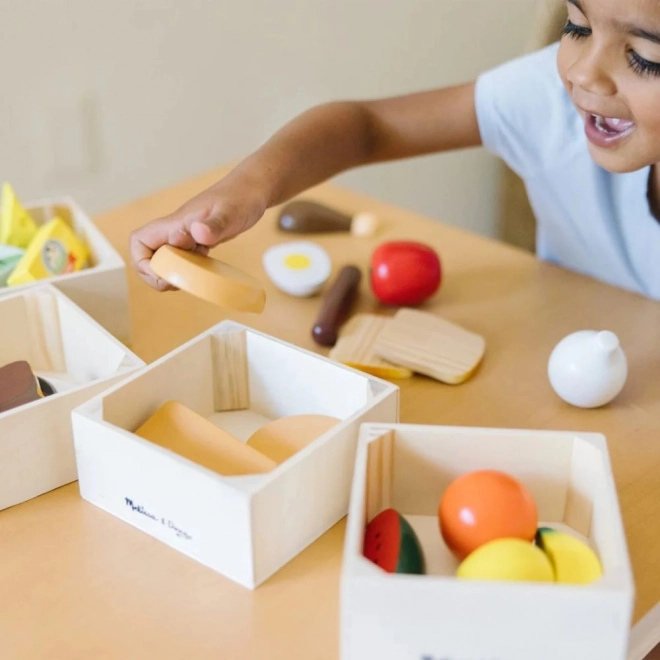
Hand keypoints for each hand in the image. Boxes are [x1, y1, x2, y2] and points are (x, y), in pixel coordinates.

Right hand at [130, 178, 266, 290]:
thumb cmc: (241, 198)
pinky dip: (189, 270)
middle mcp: (176, 229)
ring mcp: (186, 236)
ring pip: (165, 259)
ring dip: (172, 274)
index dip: (143, 262)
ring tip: (192, 279)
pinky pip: (183, 259)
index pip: (139, 241)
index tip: (165, 273)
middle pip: (148, 256)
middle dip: (157, 275)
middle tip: (179, 282)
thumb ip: (213, 225)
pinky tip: (205, 270)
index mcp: (176, 223)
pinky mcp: (198, 241)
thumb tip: (197, 234)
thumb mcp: (231, 214)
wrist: (253, 189)